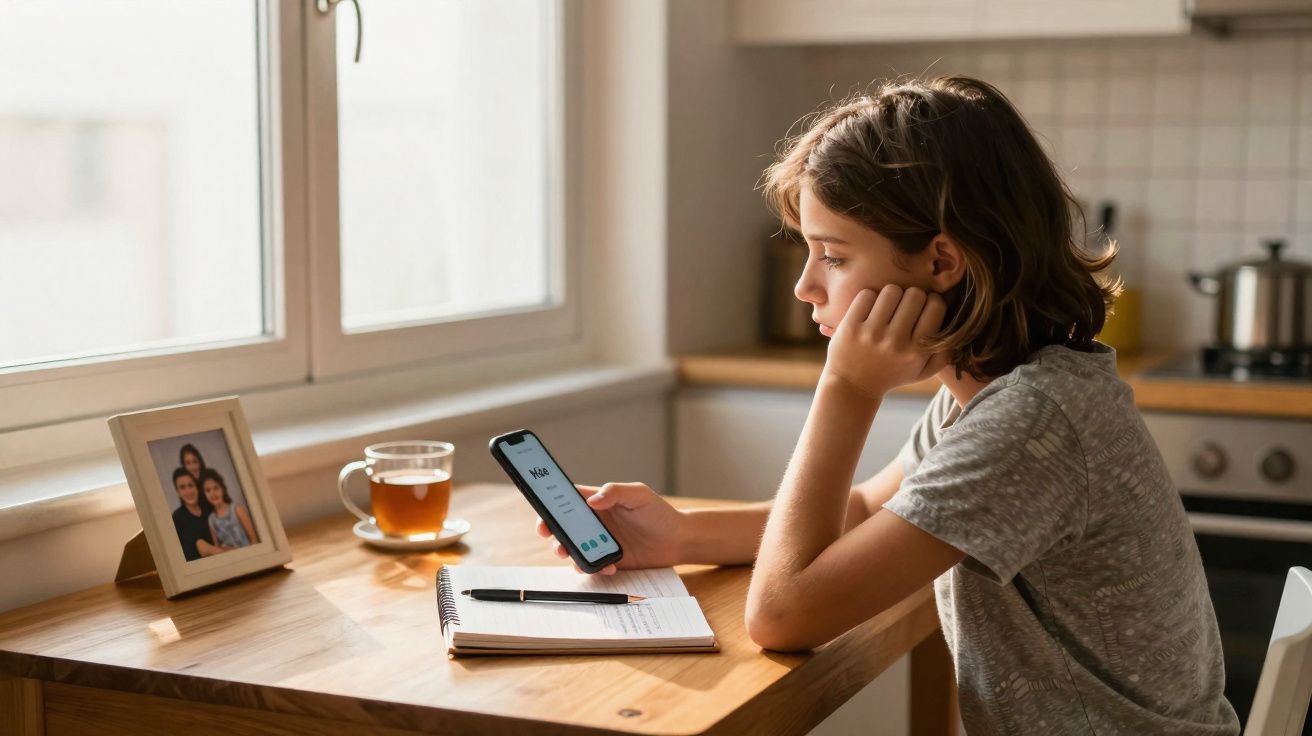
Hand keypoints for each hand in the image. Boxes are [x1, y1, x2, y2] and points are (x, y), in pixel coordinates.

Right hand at [534, 482, 685, 574]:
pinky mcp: (608, 559)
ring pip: (573, 547)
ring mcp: (599, 541)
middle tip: (554, 540)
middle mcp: (594, 521)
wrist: (678, 541)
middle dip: (553, 533)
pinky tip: (608, 567)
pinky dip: (593, 567)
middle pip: (564, 526)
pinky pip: (591, 565)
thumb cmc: (659, 513)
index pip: (567, 499)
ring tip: (576, 557)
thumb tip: (592, 500)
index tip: (543, 515)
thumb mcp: (639, 495)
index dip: (550, 505)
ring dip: (569, 553)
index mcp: (598, 501)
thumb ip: (615, 492)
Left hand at [823, 285, 948, 399]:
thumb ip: (944, 355)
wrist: (852, 387)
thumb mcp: (921, 372)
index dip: (932, 302)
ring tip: (888, 308)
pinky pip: (867, 295)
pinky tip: (870, 310)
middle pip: (915, 294)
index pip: (935, 306)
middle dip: (912, 296)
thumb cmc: (891, 374)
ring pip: (891, 290)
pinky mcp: (850, 327)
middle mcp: (895, 343)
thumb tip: (958, 331)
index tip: (925, 308)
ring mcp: (871, 334)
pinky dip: (870, 298)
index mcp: (917, 352)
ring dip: (891, 296)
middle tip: (905, 307)